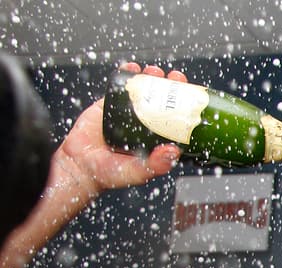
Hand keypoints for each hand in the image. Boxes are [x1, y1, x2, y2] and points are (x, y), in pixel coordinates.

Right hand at [57, 63, 183, 197]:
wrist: (78, 165)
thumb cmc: (109, 173)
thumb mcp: (137, 172)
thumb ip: (154, 165)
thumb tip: (173, 152)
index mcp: (157, 140)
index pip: (177, 119)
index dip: (185, 105)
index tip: (190, 94)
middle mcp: (146, 125)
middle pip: (164, 101)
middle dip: (171, 86)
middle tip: (174, 77)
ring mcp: (128, 113)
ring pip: (144, 91)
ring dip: (151, 77)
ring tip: (154, 71)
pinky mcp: (109, 105)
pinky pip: (120, 86)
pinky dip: (127, 74)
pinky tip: (132, 68)